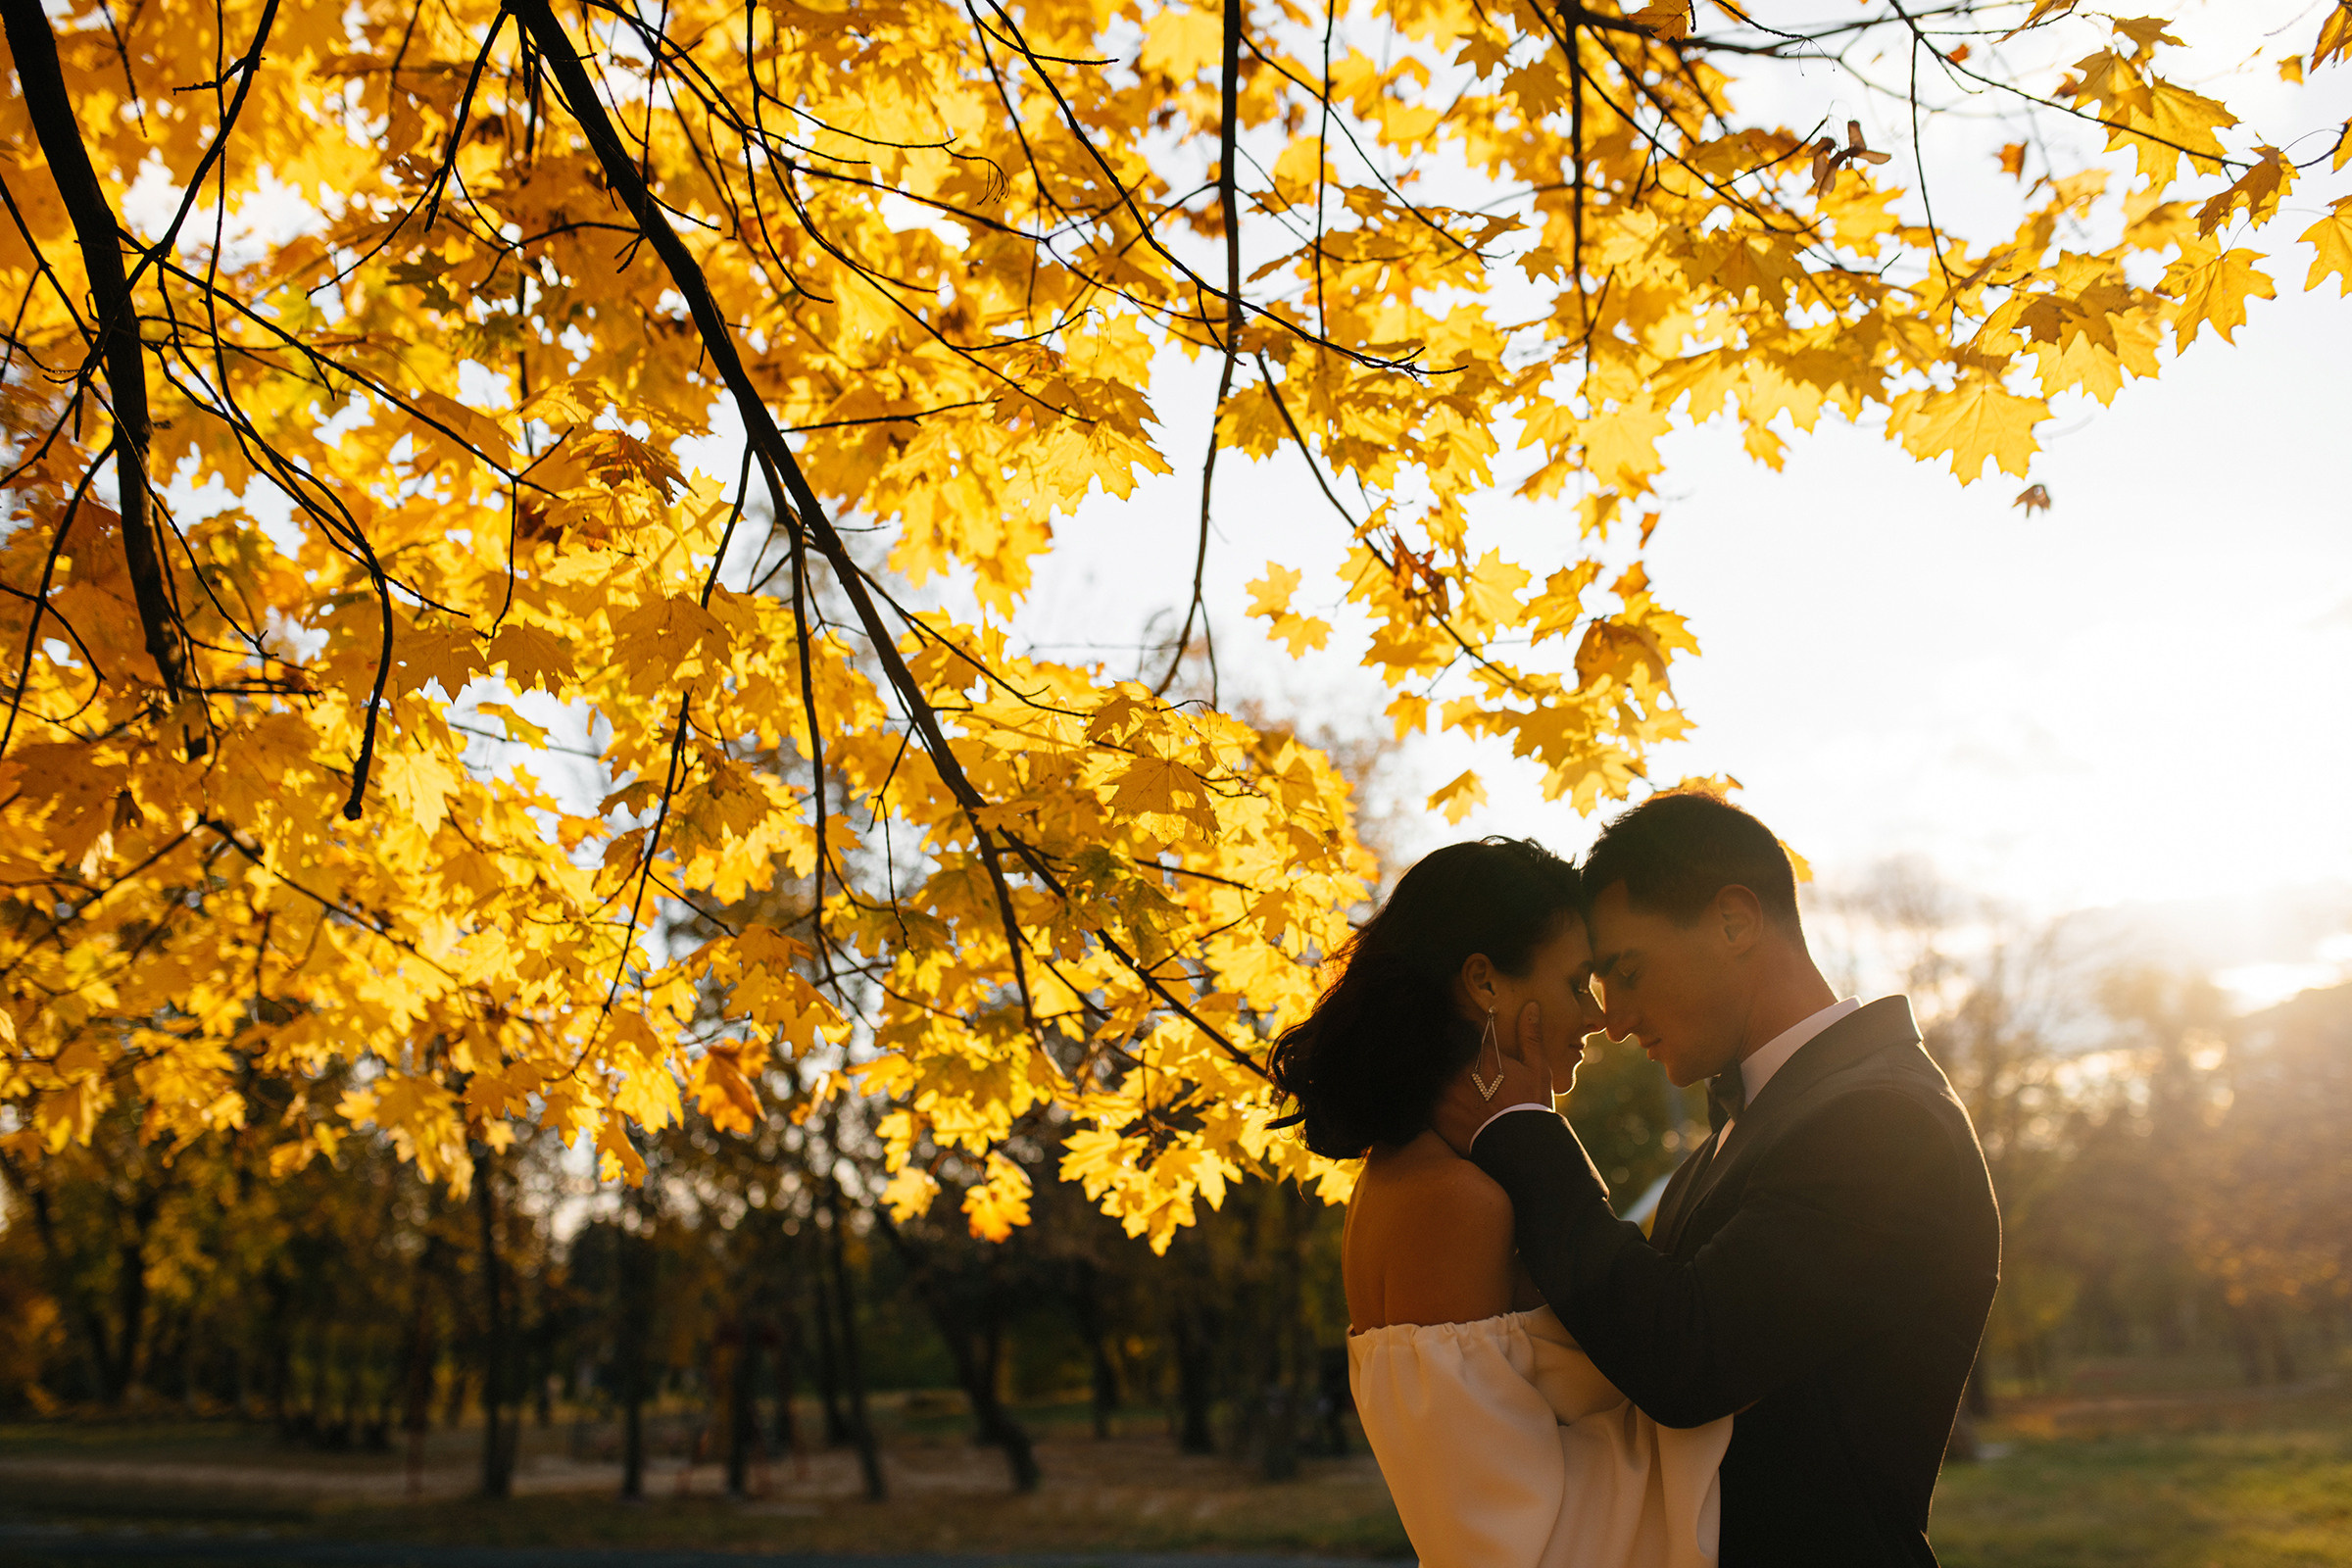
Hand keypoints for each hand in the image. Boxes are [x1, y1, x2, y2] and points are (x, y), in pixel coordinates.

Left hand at [1430, 1000, 1556, 1155]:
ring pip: (1427, 1070)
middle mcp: (1458, 1070)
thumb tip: (1531, 1006)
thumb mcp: (1537, 1069)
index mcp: (1479, 1055)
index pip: (1459, 1028)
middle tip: (1429, 1039)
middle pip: (1439, 1048)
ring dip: (1428, 1068)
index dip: (1455, 1024)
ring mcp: (1444, 1092)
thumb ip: (1530, 1036)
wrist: (1520, 1146)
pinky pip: (1420, 1097)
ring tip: (1422, 1064)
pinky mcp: (1435, 1114)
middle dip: (1437, 1043)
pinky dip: (1421, 1093)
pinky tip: (1423, 1091)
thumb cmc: (1530, 1106)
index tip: (1450, 1016)